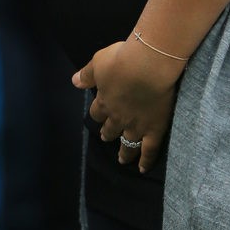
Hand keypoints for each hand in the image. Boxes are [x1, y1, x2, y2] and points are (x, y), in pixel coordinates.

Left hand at [73, 37, 180, 172]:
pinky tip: (142, 169)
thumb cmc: (121, 60)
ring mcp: (136, 126)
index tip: (98, 116)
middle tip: (106, 137)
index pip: (97, 112)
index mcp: (104, 102)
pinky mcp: (154, 129)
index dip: (97, 114)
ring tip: (121, 159)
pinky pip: (149, 150)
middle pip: (110, 129)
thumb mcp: (98, 62)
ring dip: (124, 152)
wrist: (147, 66)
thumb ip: (87, 75)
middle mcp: (118, 117)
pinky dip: (146, 161)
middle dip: (108, 133)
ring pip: (127, 143)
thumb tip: (74, 82)